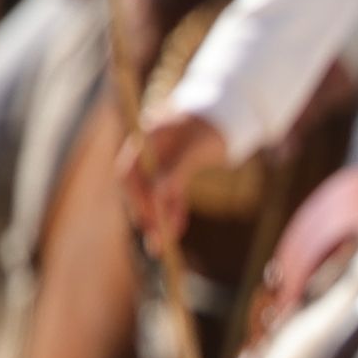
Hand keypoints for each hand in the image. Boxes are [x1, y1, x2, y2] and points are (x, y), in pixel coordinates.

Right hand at [120, 107, 232, 252]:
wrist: (228, 113)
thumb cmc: (211, 127)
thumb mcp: (196, 148)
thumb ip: (175, 170)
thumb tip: (156, 196)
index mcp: (147, 139)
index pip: (129, 173)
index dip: (136, 198)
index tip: (147, 220)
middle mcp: (149, 151)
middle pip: (139, 187)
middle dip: (146, 214)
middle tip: (155, 241)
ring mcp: (161, 160)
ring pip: (154, 193)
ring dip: (160, 217)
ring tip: (165, 244)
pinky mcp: (174, 168)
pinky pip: (169, 192)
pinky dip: (172, 209)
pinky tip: (177, 228)